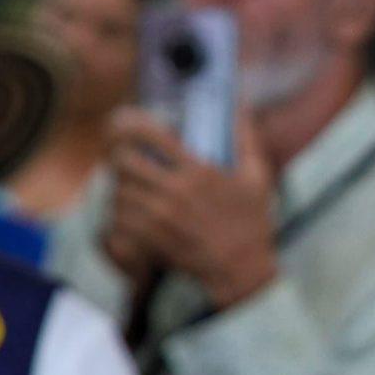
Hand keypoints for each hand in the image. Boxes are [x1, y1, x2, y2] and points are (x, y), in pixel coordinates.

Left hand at [104, 108, 278, 309]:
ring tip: (129, 187)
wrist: (241, 268)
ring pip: (117, 191)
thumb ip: (246, 139)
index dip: (130, 125)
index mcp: (199, 171)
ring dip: (119, 187)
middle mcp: (175, 191)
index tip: (126, 124)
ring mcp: (160, 217)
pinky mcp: (151, 239)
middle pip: (122, 161)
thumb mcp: (257, 177)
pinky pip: (117, 220)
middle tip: (121, 157)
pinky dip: (118, 215)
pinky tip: (129, 214)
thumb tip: (242, 106)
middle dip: (117, 156)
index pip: (150, 136)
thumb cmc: (252, 222)